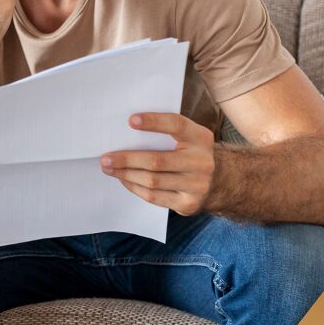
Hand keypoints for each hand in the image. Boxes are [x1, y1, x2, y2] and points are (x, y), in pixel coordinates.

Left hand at [100, 113, 216, 215]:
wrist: (218, 181)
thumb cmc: (189, 153)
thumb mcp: (187, 138)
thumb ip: (165, 132)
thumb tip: (126, 132)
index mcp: (200, 138)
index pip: (176, 125)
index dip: (154, 122)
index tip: (130, 121)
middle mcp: (201, 161)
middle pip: (157, 160)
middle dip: (127, 159)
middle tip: (105, 158)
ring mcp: (197, 185)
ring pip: (153, 181)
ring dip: (126, 174)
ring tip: (109, 169)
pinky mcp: (189, 203)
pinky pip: (154, 196)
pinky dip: (135, 187)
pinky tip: (123, 179)